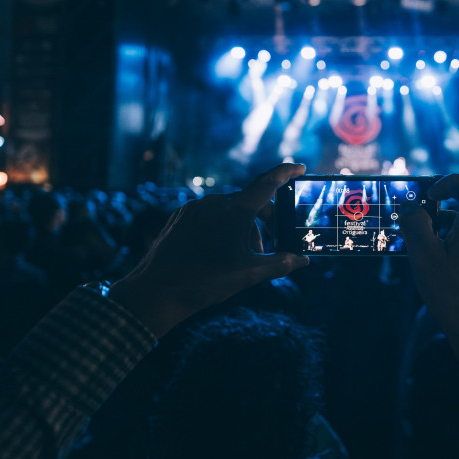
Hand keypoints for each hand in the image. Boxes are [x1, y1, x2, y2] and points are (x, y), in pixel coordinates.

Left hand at [109, 163, 309, 335]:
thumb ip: (280, 264)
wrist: (157, 291)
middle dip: (264, 218)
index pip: (267, 183)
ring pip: (229, 210)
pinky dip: (221, 227)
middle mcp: (215, 203)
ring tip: (240, 256)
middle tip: (269, 244)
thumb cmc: (205, 282)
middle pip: (250, 201)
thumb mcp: (248, 275)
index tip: (299, 167)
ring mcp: (196, 208)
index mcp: (235, 212)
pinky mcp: (181, 216)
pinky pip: (209, 215)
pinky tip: (217, 251)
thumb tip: (302, 260)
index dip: (286, 173)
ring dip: (241, 227)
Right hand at [399, 173, 458, 338]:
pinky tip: (439, 265)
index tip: (431, 198)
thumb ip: (415, 226)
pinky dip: (454, 243)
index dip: (450, 181)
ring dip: (445, 227)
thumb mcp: (425, 259)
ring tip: (426, 248)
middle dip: (441, 207)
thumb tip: (409, 207)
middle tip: (419, 224)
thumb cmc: (454, 297)